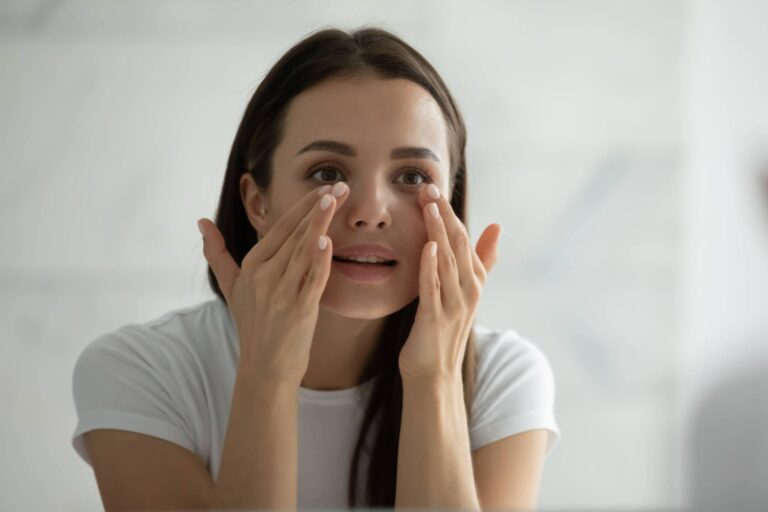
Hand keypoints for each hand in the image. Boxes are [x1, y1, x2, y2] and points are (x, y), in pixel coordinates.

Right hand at [198, 182, 348, 383]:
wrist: (265, 367)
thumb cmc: (252, 324)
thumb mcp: (231, 286)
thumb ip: (217, 253)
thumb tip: (201, 222)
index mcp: (252, 265)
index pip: (281, 228)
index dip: (303, 206)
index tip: (324, 188)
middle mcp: (265, 275)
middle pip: (295, 234)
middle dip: (319, 208)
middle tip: (341, 185)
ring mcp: (281, 292)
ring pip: (303, 251)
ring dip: (320, 224)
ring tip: (335, 200)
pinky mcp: (299, 310)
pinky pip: (311, 280)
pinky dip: (319, 261)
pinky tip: (326, 241)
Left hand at [398, 183, 501, 381]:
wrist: (433, 373)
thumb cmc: (443, 330)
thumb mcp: (464, 291)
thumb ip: (481, 260)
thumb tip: (497, 226)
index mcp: (474, 280)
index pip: (463, 238)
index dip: (449, 212)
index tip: (433, 188)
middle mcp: (468, 290)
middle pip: (457, 245)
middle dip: (443, 214)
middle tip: (428, 188)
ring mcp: (454, 305)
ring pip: (447, 261)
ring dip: (437, 232)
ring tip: (428, 207)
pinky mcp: (435, 319)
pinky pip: (433, 288)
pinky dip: (431, 266)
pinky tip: (427, 247)